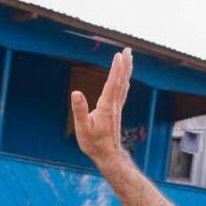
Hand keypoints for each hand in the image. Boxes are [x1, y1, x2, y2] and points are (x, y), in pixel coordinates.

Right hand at [70, 48, 132, 167]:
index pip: (112, 84)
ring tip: (129, 58)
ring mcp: (116, 108)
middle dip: (125, 65)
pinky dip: (124, 81)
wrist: (107, 155)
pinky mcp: (115, 111)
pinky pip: (122, 92)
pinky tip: (125, 79)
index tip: (118, 55)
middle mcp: (114, 105)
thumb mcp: (82, 128)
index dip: (116, 69)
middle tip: (128, 50)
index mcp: (106, 106)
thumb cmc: (94, 143)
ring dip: (126, 71)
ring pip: (123, 85)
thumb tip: (75, 93)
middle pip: (121, 81)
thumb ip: (79, 110)